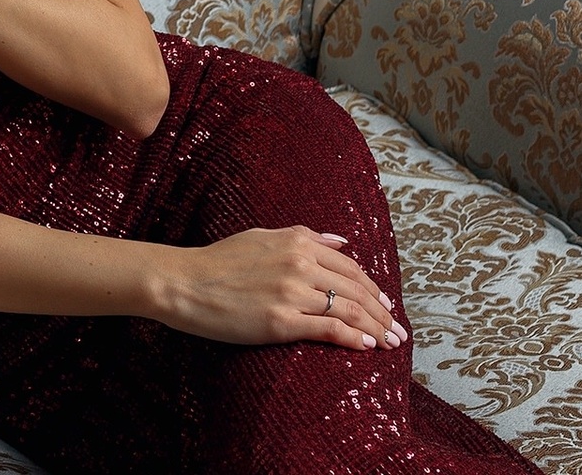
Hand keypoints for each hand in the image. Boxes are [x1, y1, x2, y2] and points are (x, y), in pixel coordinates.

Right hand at [153, 226, 404, 351]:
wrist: (184, 283)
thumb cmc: (219, 261)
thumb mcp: (263, 235)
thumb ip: (304, 236)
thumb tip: (341, 241)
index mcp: (298, 241)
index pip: (350, 267)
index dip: (373, 288)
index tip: (385, 304)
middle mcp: (301, 264)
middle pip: (357, 290)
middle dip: (383, 313)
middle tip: (398, 330)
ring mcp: (292, 293)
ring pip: (350, 310)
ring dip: (377, 328)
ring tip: (390, 343)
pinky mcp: (282, 322)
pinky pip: (330, 329)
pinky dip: (354, 339)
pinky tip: (367, 347)